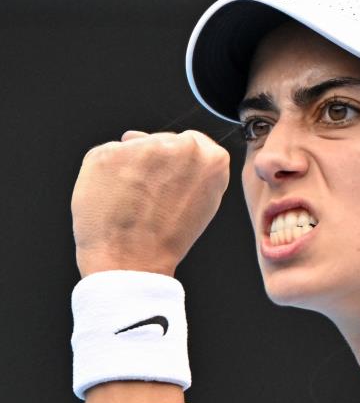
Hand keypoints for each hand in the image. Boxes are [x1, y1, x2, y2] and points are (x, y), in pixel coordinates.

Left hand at [72, 130, 229, 276]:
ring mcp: (142, 146)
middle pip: (163, 141)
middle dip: (154, 163)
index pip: (194, 142)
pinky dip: (105, 174)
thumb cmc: (166, 238)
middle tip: (150, 197)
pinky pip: (106, 156)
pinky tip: (111, 198)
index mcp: (212, 158)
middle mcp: (180, 146)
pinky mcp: (108, 152)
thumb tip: (171, 148)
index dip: (178, 163)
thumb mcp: (204, 202)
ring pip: (134, 147)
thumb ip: (198, 171)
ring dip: (130, 167)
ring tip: (131, 201)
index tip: (172, 180)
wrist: (130, 261)